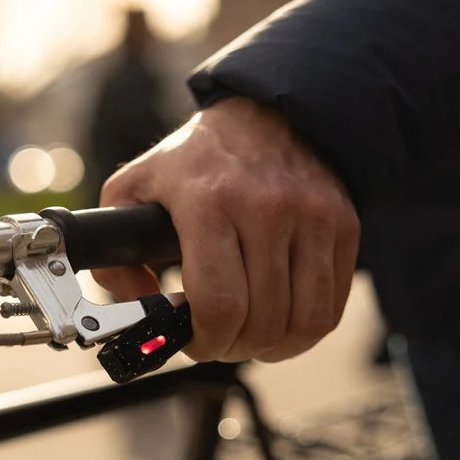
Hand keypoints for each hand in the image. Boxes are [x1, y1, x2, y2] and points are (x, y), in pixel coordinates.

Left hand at [94, 97, 359, 362]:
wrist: (266, 111)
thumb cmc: (196, 158)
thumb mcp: (133, 190)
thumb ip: (116, 257)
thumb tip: (141, 314)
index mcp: (209, 201)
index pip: (218, 304)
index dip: (205, 341)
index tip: (194, 341)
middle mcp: (267, 208)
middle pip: (262, 321)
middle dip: (235, 348)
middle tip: (219, 341)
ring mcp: (312, 216)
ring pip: (304, 322)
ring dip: (274, 348)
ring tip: (251, 338)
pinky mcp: (343, 225)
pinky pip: (331, 306)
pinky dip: (305, 330)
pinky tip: (281, 322)